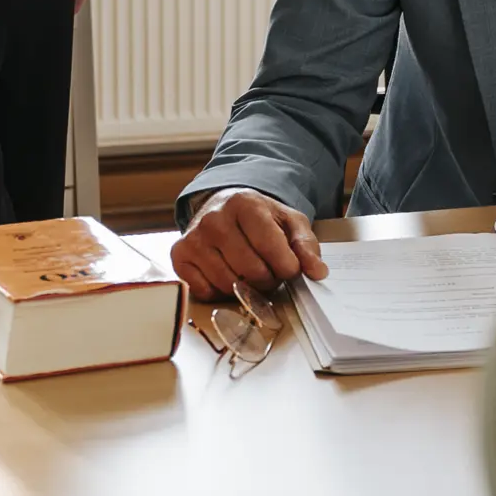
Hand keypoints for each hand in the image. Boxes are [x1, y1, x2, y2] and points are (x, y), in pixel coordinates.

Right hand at [169, 187, 327, 301]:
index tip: (290, 268)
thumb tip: (317, 272)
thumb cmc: (259, 217)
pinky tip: (228, 274)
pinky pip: (205, 291)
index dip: (288, 268)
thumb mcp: (289, 221)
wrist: (222, 206)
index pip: (272, 249)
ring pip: (229, 284)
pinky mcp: (179, 256)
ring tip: (251, 273)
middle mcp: (214, 219)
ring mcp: (193, 238)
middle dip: (268, 279)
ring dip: (246, 288)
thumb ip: (306, 245)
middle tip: (270, 271)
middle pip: (252, 271)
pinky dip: (221, 291)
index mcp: (245, 204)